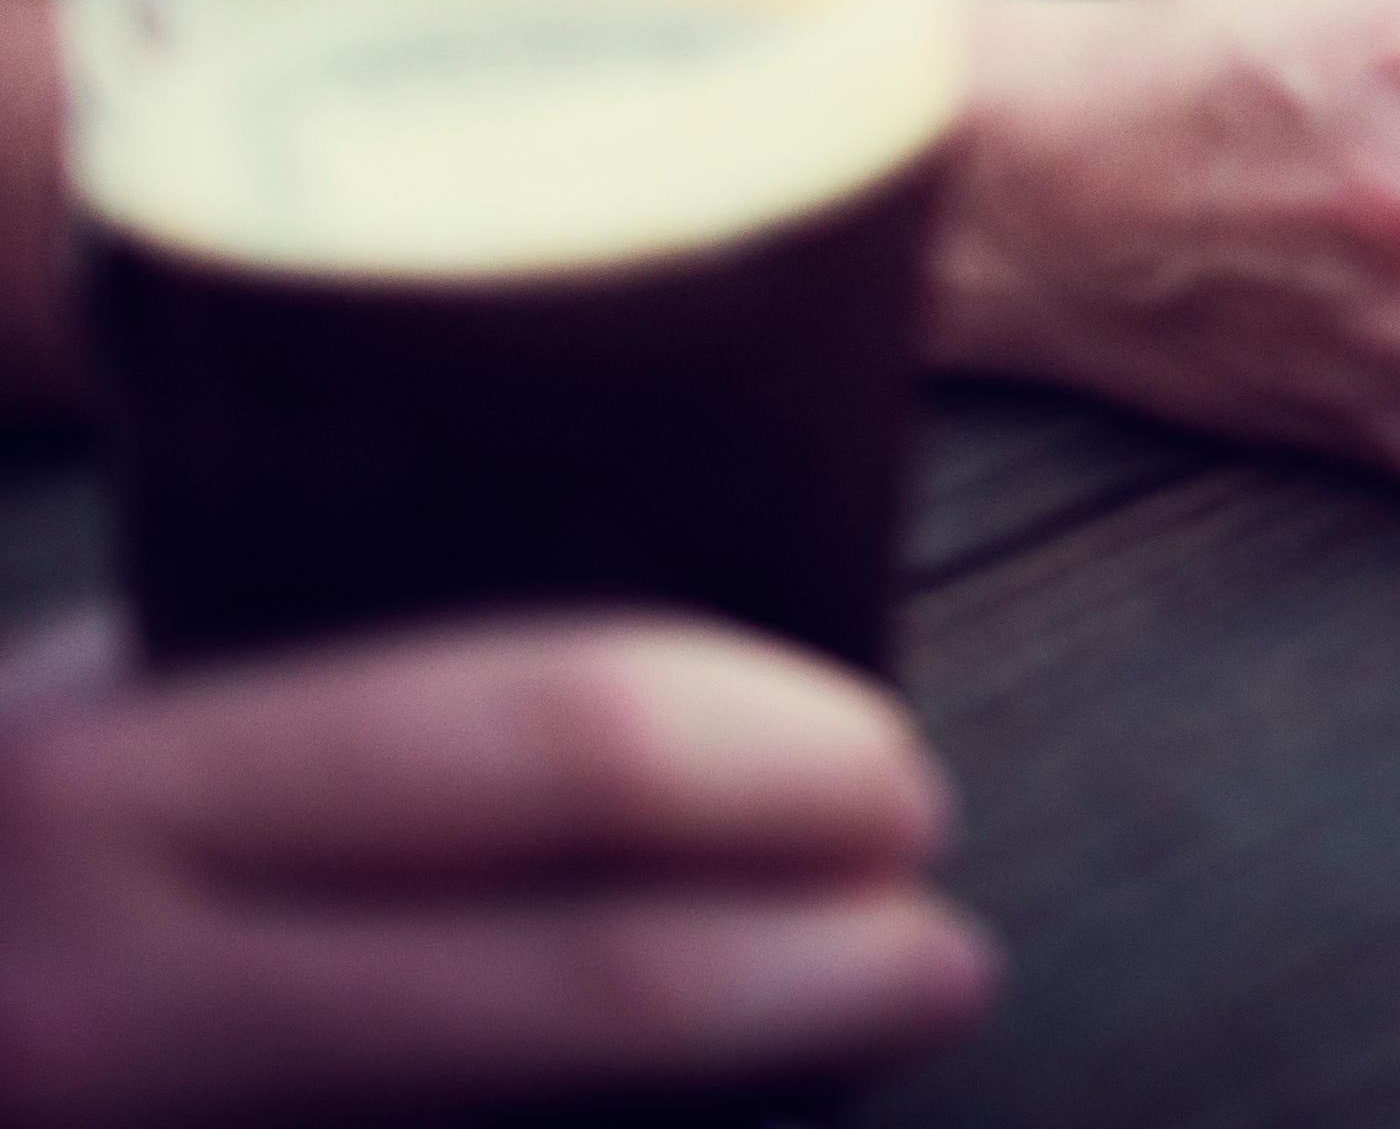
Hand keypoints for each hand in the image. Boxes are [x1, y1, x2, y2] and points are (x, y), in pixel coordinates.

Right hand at [0, 603, 988, 1123]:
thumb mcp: (88, 719)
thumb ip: (307, 702)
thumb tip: (678, 688)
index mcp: (94, 790)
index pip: (543, 741)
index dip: (775, 761)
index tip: (894, 774)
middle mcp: (95, 992)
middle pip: (570, 986)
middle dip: (809, 969)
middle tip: (937, 947)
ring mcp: (124, 1128)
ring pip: (506, 1122)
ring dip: (712, 1087)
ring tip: (844, 1023)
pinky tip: (670, 1121)